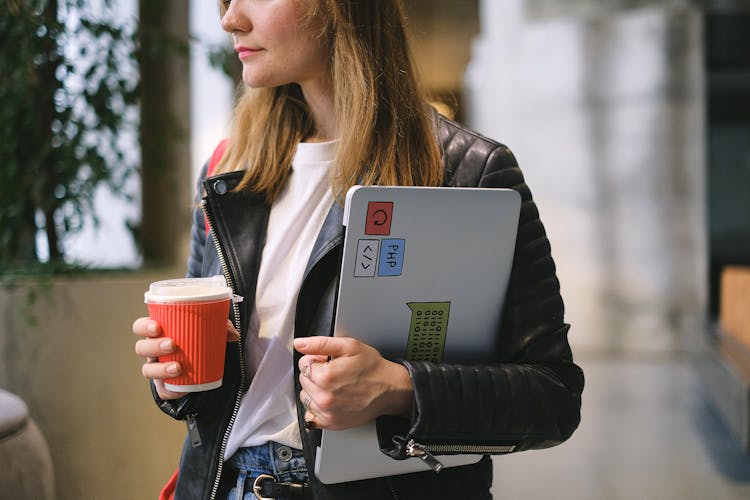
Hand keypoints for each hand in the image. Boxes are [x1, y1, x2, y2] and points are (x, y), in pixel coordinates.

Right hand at [133, 317, 239, 399]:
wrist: (202, 367)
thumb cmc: (199, 341)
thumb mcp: (210, 331)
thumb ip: (222, 328)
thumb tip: (233, 335)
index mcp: (158, 333)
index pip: (140, 327)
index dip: (144, 326)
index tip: (157, 326)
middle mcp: (153, 351)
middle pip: (142, 348)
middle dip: (153, 346)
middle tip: (172, 344)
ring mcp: (156, 369)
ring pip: (148, 370)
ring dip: (160, 369)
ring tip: (178, 367)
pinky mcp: (165, 386)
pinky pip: (163, 390)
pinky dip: (170, 390)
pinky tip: (179, 388)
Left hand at [294, 336, 412, 430]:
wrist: (390, 389)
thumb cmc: (373, 368)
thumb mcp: (349, 346)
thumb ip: (320, 343)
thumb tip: (300, 343)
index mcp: (325, 376)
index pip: (303, 364)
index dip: (316, 359)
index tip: (328, 361)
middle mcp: (324, 397)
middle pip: (303, 380)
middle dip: (315, 374)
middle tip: (334, 372)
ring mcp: (327, 412)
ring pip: (305, 397)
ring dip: (314, 390)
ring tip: (334, 385)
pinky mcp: (331, 423)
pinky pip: (311, 416)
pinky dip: (316, 408)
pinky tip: (330, 400)